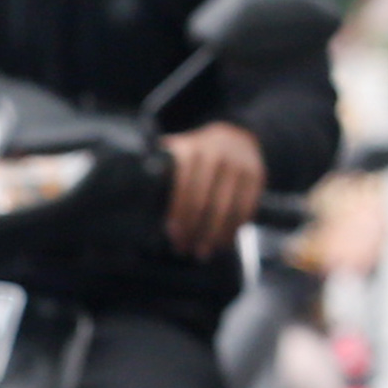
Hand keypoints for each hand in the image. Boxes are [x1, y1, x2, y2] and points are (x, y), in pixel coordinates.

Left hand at [161, 121, 266, 257]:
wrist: (234, 135)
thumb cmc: (194, 153)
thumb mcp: (175, 152)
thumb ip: (159, 168)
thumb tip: (130, 192)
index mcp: (190, 150)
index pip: (184, 186)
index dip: (178, 213)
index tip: (171, 234)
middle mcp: (217, 155)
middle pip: (206, 201)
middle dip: (194, 230)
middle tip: (184, 250)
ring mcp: (239, 165)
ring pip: (228, 208)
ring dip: (215, 235)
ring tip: (203, 252)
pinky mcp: (257, 175)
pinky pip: (247, 207)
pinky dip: (235, 228)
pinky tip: (224, 242)